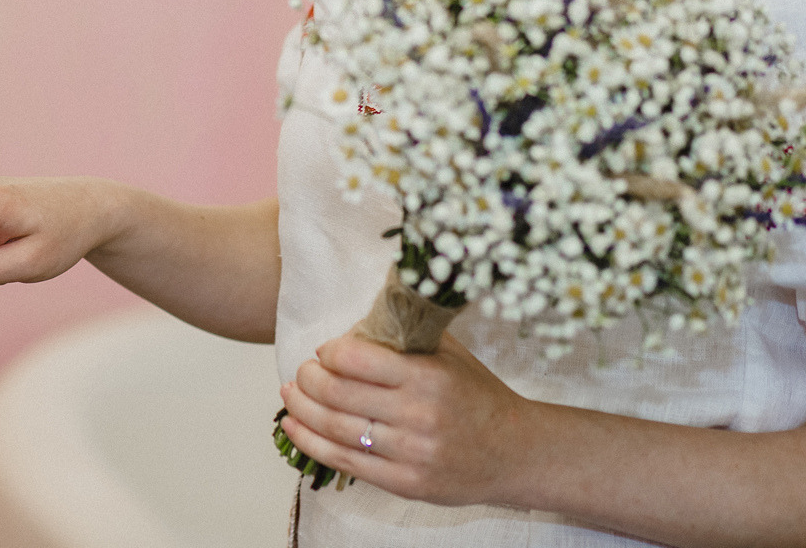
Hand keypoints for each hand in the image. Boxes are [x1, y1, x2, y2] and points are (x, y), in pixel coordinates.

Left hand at [277, 331, 534, 506]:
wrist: (516, 453)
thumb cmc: (477, 396)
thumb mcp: (449, 354)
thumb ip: (404, 336)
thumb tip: (354, 321)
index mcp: (427, 376)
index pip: (356, 359)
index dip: (329, 352)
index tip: (324, 350)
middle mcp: (417, 415)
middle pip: (338, 394)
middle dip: (308, 379)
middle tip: (300, 371)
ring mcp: (410, 454)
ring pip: (335, 429)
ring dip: (302, 409)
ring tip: (290, 393)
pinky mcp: (404, 483)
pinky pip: (345, 462)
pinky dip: (310, 443)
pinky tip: (294, 426)